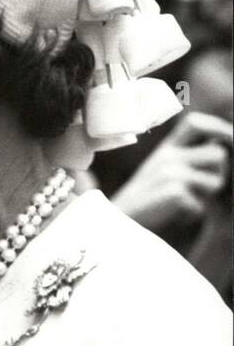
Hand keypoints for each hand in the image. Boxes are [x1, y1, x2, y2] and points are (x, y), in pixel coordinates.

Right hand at [112, 111, 232, 231]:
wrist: (121, 222)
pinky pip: (203, 203)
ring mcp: (169, 172)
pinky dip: (193, 213)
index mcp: (166, 148)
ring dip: (208, 195)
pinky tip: (173, 214)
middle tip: (200, 189)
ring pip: (217, 179)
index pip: (195, 123)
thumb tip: (223, 148)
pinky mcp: (174, 192)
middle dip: (219, 172)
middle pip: (218, 153)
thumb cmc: (148, 200)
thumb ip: (189, 156)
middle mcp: (167, 155)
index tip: (232, 139)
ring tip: (185, 200)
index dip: (219, 128)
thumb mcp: (164, 170)